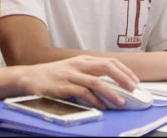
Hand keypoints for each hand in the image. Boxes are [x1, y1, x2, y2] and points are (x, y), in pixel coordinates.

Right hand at [18, 55, 138, 109]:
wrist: (31, 77)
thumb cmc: (54, 75)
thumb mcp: (74, 69)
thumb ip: (90, 74)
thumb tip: (111, 84)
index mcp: (83, 60)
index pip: (109, 61)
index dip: (124, 70)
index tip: (135, 81)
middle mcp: (79, 65)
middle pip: (106, 67)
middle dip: (122, 78)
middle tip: (133, 89)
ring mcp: (71, 74)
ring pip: (96, 82)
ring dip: (111, 93)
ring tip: (120, 102)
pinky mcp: (63, 86)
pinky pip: (82, 93)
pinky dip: (94, 101)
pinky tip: (101, 106)